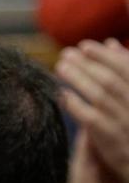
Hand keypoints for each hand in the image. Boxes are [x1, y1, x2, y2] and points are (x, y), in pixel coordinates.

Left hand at [56, 39, 128, 182]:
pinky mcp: (111, 138)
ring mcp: (124, 122)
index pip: (126, 69)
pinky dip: (75, 104)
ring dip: (78, 79)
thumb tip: (111, 43)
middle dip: (87, 64)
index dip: (104, 56)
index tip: (84, 45)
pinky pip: (91, 118)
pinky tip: (61, 94)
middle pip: (110, 80)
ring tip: (60, 67)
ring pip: (100, 96)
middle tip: (66, 54)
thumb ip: (124, 69)